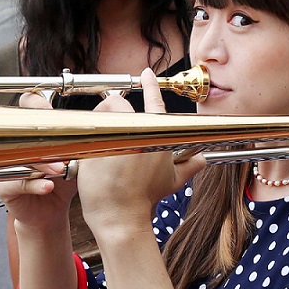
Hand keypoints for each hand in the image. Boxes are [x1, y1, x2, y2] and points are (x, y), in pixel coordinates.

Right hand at [0, 89, 75, 228]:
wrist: (51, 211)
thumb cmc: (63, 181)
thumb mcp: (73, 157)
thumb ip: (77, 141)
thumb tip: (94, 126)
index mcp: (32, 133)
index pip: (27, 109)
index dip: (36, 104)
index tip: (51, 109)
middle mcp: (15, 147)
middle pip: (20, 132)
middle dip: (42, 137)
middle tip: (60, 144)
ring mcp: (6, 166)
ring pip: (20, 159)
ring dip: (42, 164)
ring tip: (60, 170)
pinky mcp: (4, 187)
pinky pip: (17, 183)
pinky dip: (35, 185)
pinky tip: (48, 187)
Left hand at [74, 71, 206, 241]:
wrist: (119, 214)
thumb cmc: (144, 198)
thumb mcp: (172, 181)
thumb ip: (190, 166)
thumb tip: (203, 160)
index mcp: (156, 133)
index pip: (154, 101)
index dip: (150, 85)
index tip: (147, 73)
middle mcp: (136, 129)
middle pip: (117, 104)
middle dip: (112, 114)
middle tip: (111, 134)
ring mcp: (113, 134)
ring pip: (99, 113)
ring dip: (98, 122)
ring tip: (100, 143)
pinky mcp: (93, 142)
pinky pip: (85, 129)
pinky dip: (85, 135)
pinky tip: (89, 151)